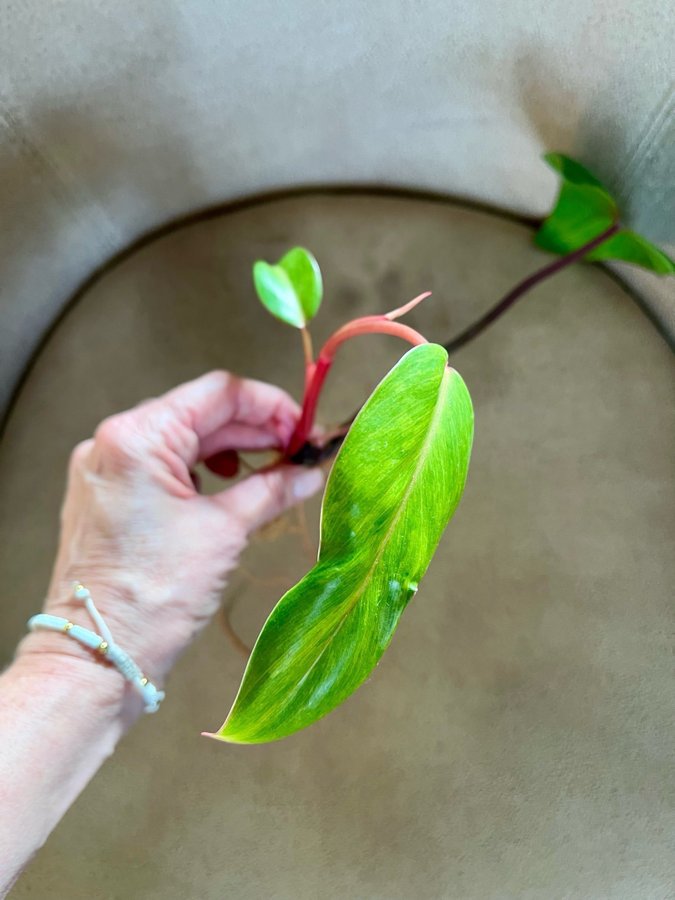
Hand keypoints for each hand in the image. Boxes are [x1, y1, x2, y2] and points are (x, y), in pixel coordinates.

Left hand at [17, 370, 323, 705]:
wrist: (99, 655)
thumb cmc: (154, 596)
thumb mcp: (225, 532)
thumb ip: (272, 489)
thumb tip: (307, 472)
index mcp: (138, 437)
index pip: (219, 392)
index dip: (270, 405)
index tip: (304, 430)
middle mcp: (113, 441)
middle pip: (200, 413)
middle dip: (254, 430)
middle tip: (298, 454)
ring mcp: (104, 467)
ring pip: (182, 438)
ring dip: (231, 449)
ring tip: (270, 472)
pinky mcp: (106, 494)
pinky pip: (161, 465)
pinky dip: (201, 470)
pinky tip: (229, 488)